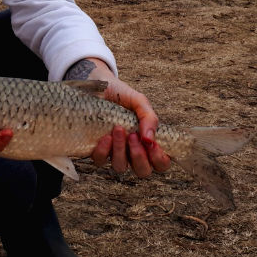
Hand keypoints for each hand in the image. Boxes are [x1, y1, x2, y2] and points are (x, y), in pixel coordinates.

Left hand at [85, 59, 170, 177]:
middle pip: (142, 171)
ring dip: (120, 151)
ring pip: (121, 166)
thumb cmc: (121, 94)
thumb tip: (149, 140)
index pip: (160, 163)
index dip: (160, 160)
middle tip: (133, 137)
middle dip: (139, 157)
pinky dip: (103, 151)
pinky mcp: (96, 148)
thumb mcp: (139, 102)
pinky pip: (100, 160)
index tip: (153, 145)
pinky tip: (105, 136)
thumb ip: (149, 118)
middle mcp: (131, 150)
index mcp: (146, 141)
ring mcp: (113, 151)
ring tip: (118, 130)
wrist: (98, 85)